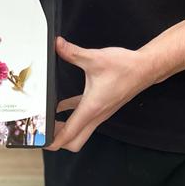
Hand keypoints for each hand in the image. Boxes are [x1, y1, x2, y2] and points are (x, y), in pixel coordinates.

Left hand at [45, 36, 152, 153]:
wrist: (145, 68)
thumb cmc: (124, 67)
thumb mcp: (95, 58)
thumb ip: (73, 53)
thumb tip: (57, 45)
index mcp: (91, 108)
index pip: (69, 134)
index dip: (52, 140)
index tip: (39, 140)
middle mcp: (96, 115)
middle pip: (74, 141)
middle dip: (57, 140)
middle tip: (41, 131)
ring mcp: (100, 112)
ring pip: (80, 131)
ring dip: (64, 130)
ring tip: (47, 122)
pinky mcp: (101, 105)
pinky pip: (83, 117)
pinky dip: (70, 115)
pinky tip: (59, 106)